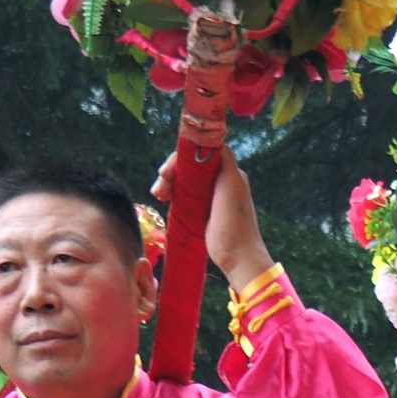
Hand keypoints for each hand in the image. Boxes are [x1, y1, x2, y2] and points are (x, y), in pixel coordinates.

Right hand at [151, 147, 272, 293]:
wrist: (238, 257)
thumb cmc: (235, 223)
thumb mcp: (232, 183)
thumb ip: (224, 158)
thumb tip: (211, 140)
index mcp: (227, 170)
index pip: (199, 152)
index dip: (181, 157)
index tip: (167, 170)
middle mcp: (219, 179)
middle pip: (189, 166)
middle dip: (171, 172)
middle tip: (159, 187)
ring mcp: (209, 195)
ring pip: (184, 180)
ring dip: (168, 183)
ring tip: (158, 195)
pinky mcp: (201, 210)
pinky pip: (183, 195)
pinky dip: (172, 194)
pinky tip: (163, 199)